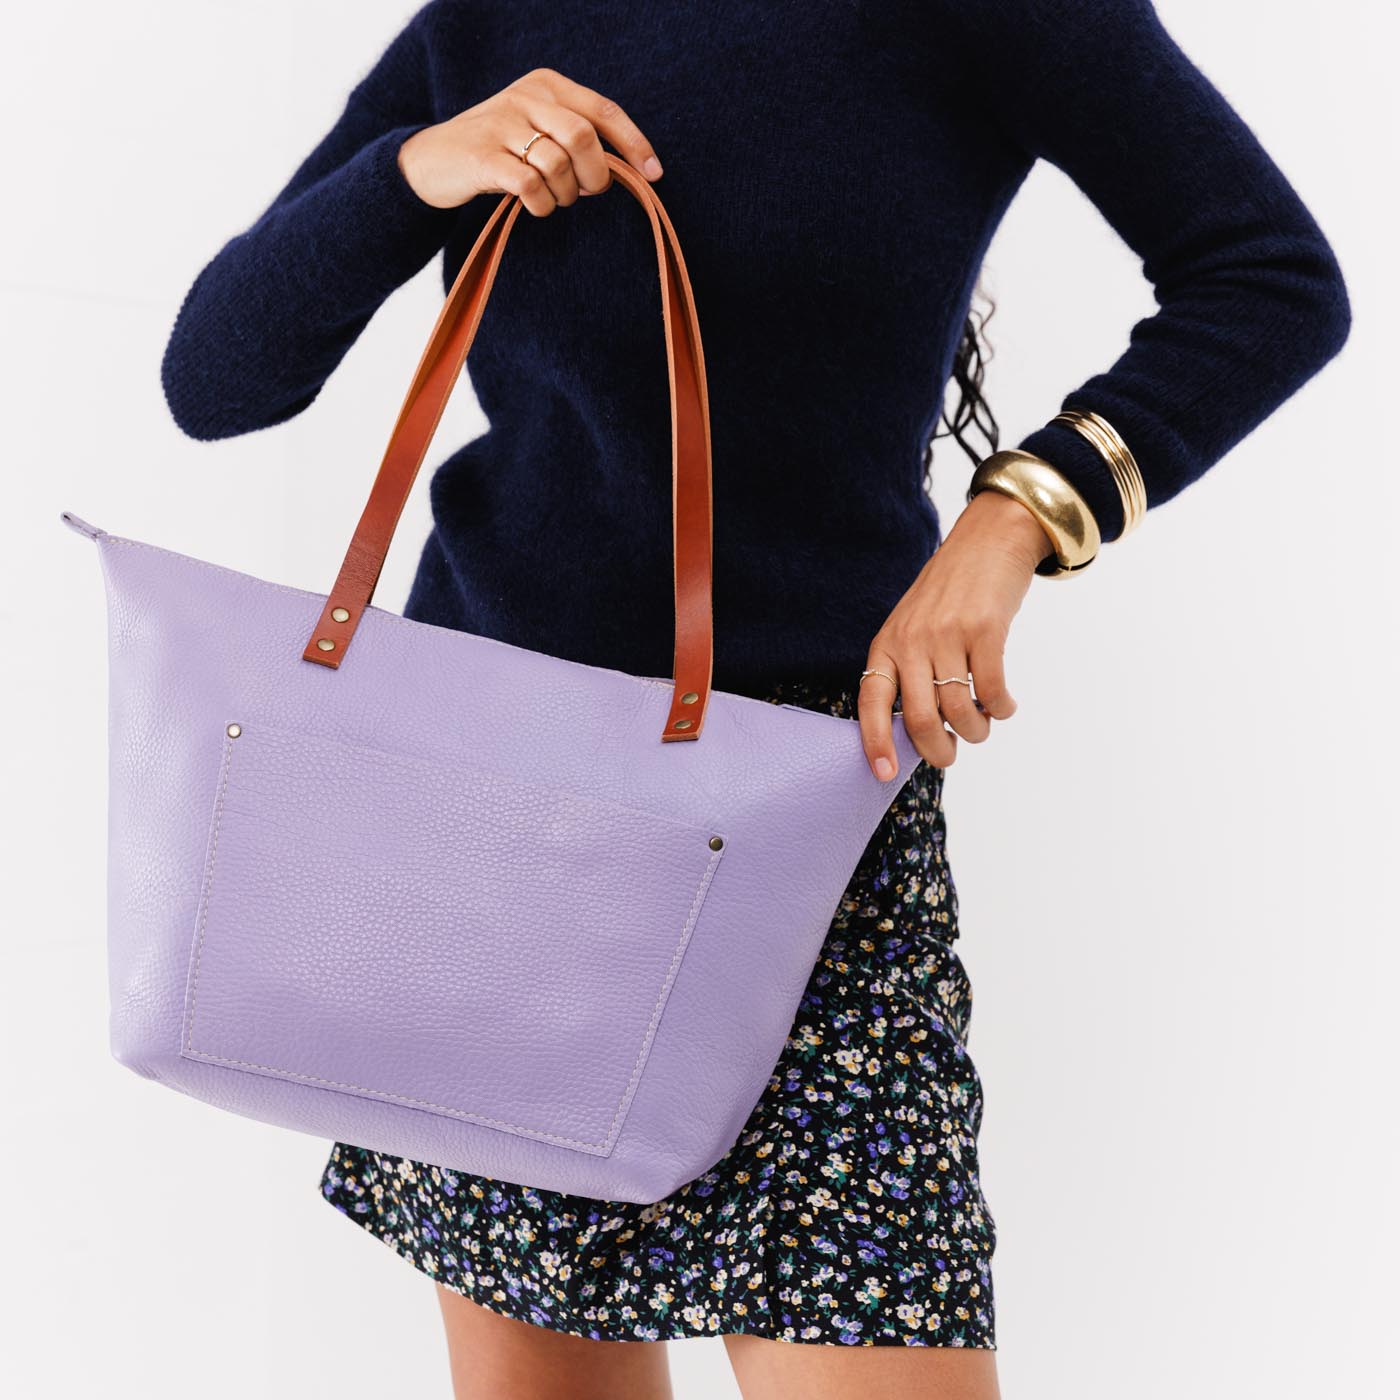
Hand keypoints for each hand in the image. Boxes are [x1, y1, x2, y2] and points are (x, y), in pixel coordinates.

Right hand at [396, 67, 663, 214]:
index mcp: (546, 85)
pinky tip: (535, 206)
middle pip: (584, 137)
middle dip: (596, 175)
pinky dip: (542, 204)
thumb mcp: (536, 129)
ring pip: (558, 163)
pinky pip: (530, 185)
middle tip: (588, 193)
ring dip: (566, 194)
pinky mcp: (483, 156)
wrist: (433, 159)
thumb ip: (575, 137)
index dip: (634, 143)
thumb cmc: (498, 150)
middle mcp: (525, 97)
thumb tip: (628, 169)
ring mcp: (501, 124)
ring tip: (554, 199)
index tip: (655, 174)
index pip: (603, 111)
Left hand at [859, 489, 1055, 778]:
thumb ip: (908, 670)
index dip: (875, 741)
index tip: (882, 774)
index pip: (872, 700)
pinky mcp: (985, 629)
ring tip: (982, 723)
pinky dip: (1001, 707)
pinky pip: (991, 690)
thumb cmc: (950, 594)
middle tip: (951, 754)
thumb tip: (918, 732)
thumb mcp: (911, 626)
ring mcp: (948, 634)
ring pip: (959, 710)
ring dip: (976, 730)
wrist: (988, 541)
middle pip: (920, 718)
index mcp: (887, 643)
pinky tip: (1003, 704)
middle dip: (938, 751)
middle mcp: (912, 640)